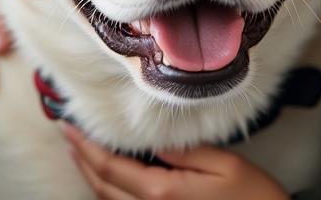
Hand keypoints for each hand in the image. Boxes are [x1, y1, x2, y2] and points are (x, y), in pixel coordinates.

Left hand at [63, 124, 289, 199]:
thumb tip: (152, 141)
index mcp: (163, 194)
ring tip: (80, 152)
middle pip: (102, 187)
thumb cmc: (253, 198)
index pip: (110, 168)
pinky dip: (108, 193)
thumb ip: (184, 152)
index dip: (86, 146)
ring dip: (90, 176)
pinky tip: (107, 179)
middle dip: (81, 159)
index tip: (69, 126)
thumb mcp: (224, 163)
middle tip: (67, 134)